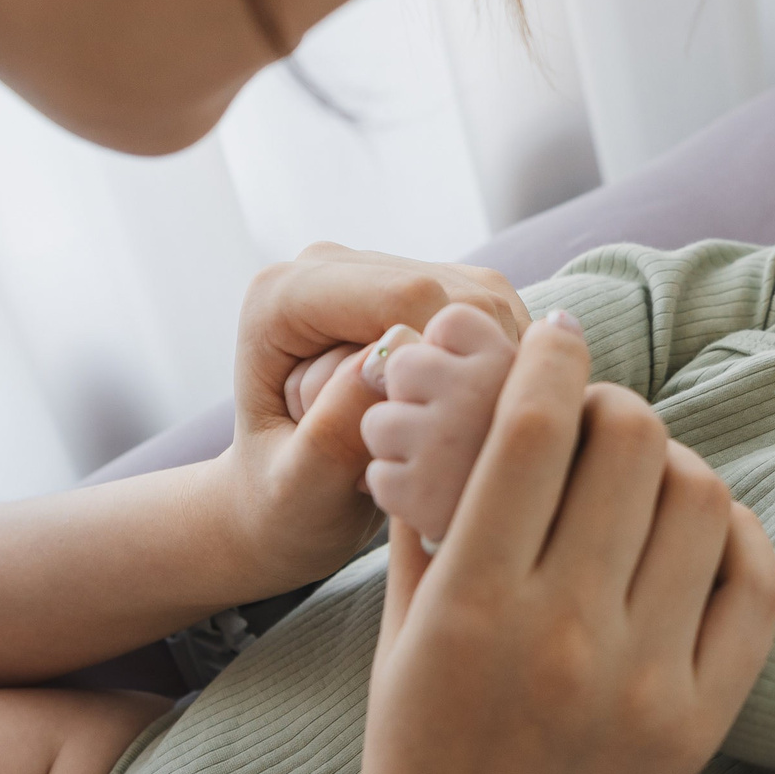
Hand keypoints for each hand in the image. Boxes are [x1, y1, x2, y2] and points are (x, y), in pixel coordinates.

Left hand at [223, 246, 526, 589]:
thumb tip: (380, 368)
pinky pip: (491, 321)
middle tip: (423, 448)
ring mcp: (381, 274)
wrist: (285, 502)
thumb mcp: (295, 490)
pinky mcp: (423, 294)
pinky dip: (491, 373)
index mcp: (282, 297)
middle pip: (451, 293)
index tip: (438, 437)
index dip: (444, 362)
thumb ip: (328, 436)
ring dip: (478, 376)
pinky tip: (458, 421)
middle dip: (459, 373)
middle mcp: (330, 267)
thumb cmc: (283, 506)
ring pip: (482, 306)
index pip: (404, 295)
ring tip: (431, 438)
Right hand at [324, 318, 774, 773]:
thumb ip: (429, 504)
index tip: (558, 336)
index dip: (552, 359)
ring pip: (700, 497)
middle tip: (593, 419)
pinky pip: (753, 582)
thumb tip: (461, 389)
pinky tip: (694, 532)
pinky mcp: (702, 722)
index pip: (534, 428)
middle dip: (610, 405)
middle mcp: (565, 635)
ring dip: (669, 464)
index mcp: (473, 601)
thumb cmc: (413, 746)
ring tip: (638, 480)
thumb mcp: (400, 622)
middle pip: (631, 442)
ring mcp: (645, 682)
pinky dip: (731, 535)